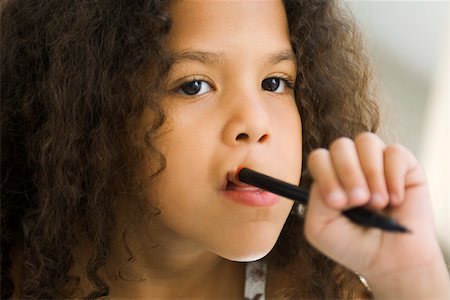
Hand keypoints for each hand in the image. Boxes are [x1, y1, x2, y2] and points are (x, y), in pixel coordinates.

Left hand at [304, 132, 449, 298]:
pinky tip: (396, 200)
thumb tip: (335, 177)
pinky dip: (394, 178)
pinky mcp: (404, 165)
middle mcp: (351, 165)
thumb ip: (316, 199)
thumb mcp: (320, 228)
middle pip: (340, 145)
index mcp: (328, 176)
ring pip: (367, 141)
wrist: (391, 261)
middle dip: (348, 173)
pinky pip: (395, 152)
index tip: (337, 203)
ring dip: (371, 173)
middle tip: (359, 201)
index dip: (326, 175)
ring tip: (378, 203)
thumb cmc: (352, 244)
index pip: (319, 158)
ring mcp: (377, 162)